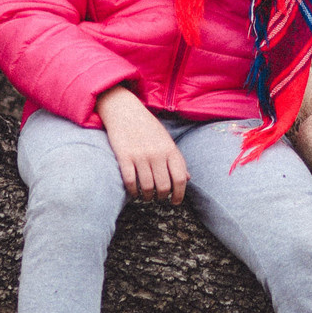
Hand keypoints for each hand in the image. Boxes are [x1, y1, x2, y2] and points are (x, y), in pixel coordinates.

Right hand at [98, 88, 186, 203]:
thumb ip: (176, 159)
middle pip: (163, 187)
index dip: (179, 195)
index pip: (180, 179)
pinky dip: (133, 191)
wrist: (124, 110)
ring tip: (146, 197)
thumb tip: (187, 179)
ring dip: (147, 197)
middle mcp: (157, 154)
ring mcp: (140, 156)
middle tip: (158, 198)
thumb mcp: (166, 140)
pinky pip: (130, 182)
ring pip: (147, 187)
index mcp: (170, 149)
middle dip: (161, 197)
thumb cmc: (147, 127)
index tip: (175, 202)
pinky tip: (134, 191)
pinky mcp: (124, 157)